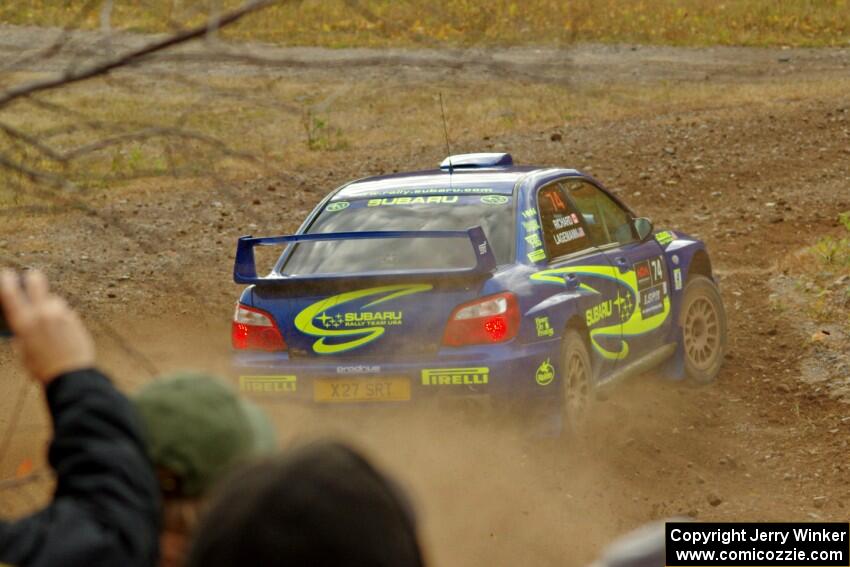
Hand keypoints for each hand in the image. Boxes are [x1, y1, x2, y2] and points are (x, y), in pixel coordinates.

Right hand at [0, 269, 94, 383]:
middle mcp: (42, 314)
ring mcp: (61, 314)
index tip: (7, 274)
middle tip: (32, 278)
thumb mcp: (23, 352)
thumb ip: (20, 334)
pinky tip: (61, 331)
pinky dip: (61, 316)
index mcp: (24, 323)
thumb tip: (20, 326)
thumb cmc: (43, 367)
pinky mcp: (75, 318)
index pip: (11, 294)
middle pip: (37, 282)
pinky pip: (65, 311)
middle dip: (33, 279)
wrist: (70, 374)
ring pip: (54, 299)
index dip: (7, 281)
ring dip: (50, 305)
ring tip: (49, 322)